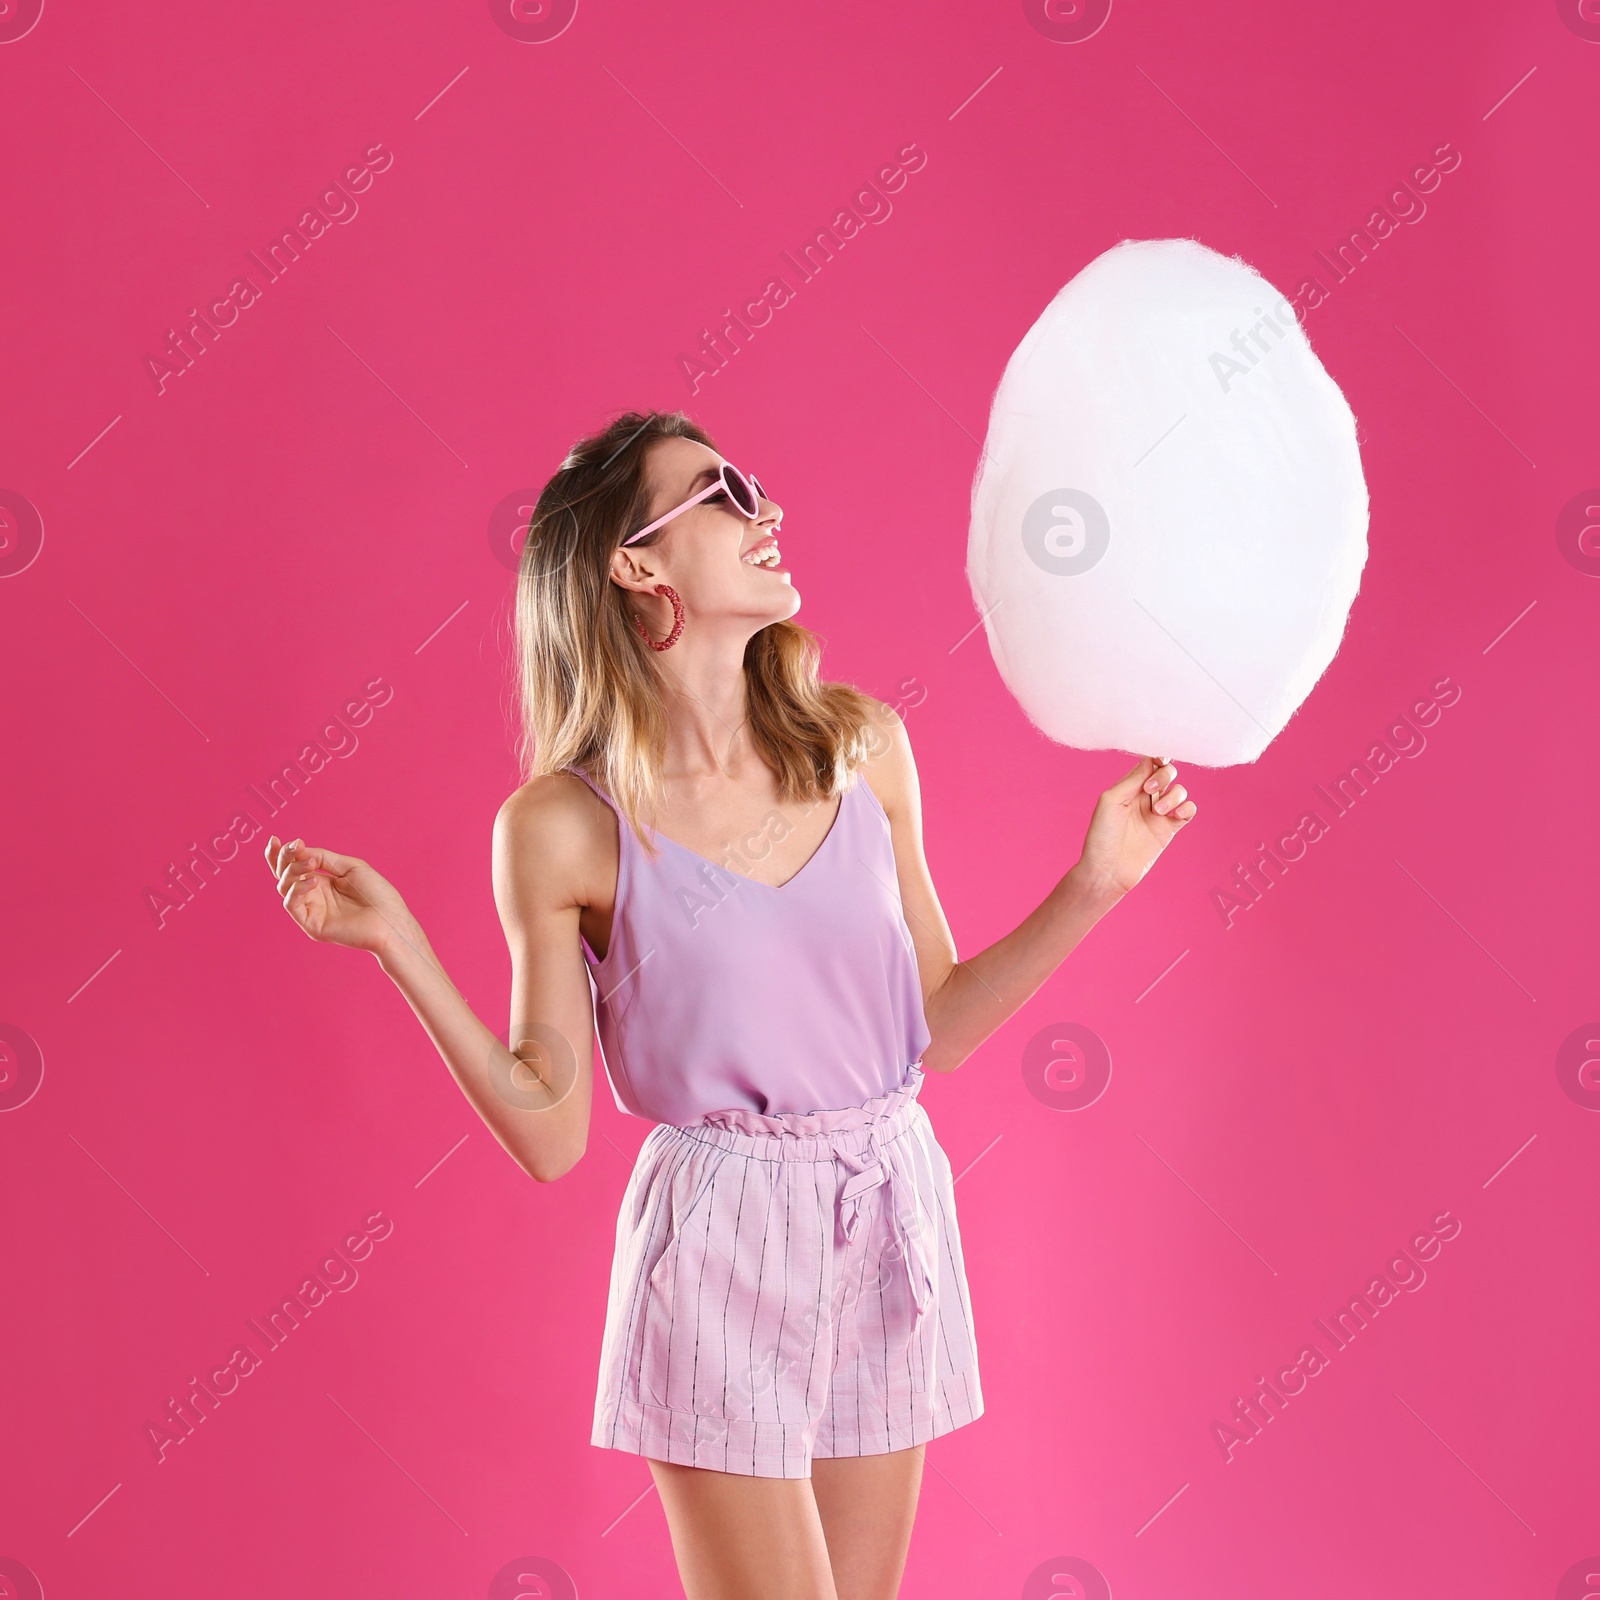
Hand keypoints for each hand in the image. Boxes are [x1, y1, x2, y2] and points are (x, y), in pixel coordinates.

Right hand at [264, 836, 410, 954]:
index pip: (292, 867)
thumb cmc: (378, 894)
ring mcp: (311, 911)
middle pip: (283, 875)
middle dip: (283, 858)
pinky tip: (314, 880)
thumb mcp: (349, 867)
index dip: (279, 854)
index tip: (274, 839)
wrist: (392, 920)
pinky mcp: (312, 925)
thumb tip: (299, 850)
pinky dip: (298, 889)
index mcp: (321, 882)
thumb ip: (323, 858)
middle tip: (293, 846)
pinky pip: (292, 904)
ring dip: (293, 870)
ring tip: (311, 863)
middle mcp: (313, 896)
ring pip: (284, 887)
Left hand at [1073, 755, 1197, 898]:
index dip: (1157, 757)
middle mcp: (1144, 798)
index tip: (1159, 760)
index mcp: (1128, 787)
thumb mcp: (1111, 801)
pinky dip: (1188, 808)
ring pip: (1179, 791)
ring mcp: (1158, 814)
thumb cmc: (1102, 836)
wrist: (1107, 871)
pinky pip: (1187, 811)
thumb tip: (1151, 760)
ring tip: (1158, 812)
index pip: (1148, 764)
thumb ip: (1132, 780)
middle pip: (1167, 773)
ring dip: (1174, 795)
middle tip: (1151, 790)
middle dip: (1165, 775)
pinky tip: (1177, 814)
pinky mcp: (1168, 830)